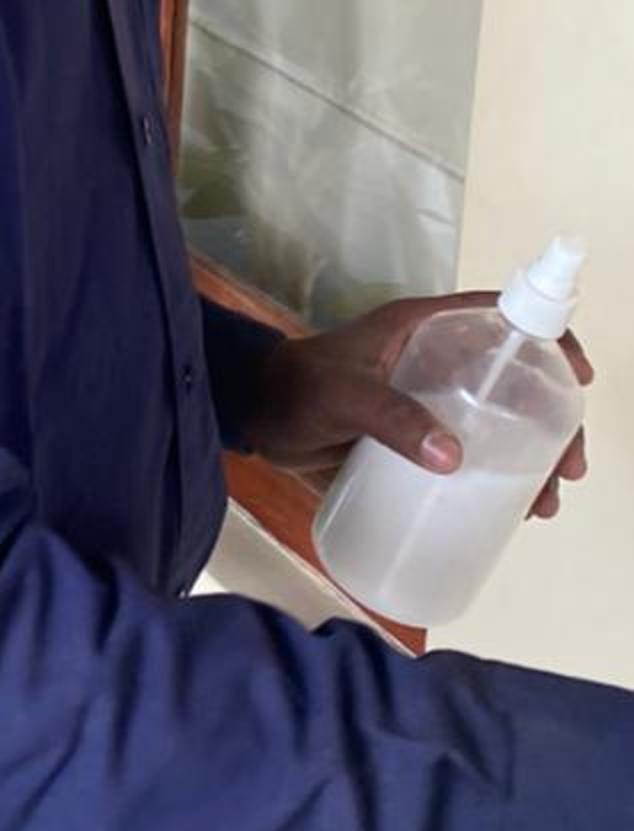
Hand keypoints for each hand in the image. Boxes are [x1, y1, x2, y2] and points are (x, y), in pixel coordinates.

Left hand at [245, 295, 591, 517]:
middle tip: (566, 469)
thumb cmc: (292, 388)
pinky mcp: (417, 441)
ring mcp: (429, 404)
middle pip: (515, 383)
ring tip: (540, 505)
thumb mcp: (341, 395)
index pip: (502, 317)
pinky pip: (470, 457)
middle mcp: (437, 363)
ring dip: (531, 462)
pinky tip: (509, 514)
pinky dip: (496, 482)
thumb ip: (389, 417)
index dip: (548, 338)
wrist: (252, 418)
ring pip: (500, 426)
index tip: (578, 378)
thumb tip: (453, 456)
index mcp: (424, 330)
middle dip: (553, 423)